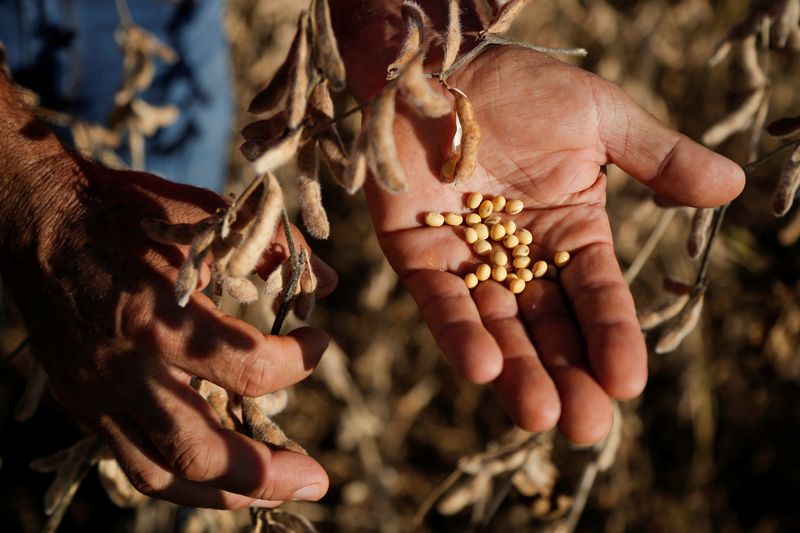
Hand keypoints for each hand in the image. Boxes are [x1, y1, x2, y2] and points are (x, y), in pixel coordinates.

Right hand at [2, 159, 335, 507]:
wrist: (38, 217)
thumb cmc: (127, 211)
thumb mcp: (204, 215)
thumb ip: (272, 248)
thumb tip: (329, 284)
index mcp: (158, 317)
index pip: (250, 368)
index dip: (300, 362)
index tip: (318, 341)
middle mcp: (123, 369)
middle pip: (200, 451)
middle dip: (267, 474)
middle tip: (317, 480)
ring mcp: (95, 393)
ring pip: (159, 474)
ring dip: (223, 494)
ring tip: (272, 495)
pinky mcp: (81, 402)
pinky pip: (131, 457)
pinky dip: (180, 471)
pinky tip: (216, 469)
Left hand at [363, 47, 743, 443]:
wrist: (441, 67)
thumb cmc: (523, 88)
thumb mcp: (601, 120)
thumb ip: (658, 158)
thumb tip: (731, 187)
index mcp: (569, 232)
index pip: (596, 295)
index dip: (612, 336)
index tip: (628, 382)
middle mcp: (519, 258)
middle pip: (548, 326)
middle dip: (566, 375)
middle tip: (585, 427)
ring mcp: (466, 260)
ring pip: (495, 326)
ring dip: (516, 371)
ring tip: (539, 414)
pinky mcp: (415, 255)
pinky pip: (439, 301)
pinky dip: (459, 332)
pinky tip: (482, 367)